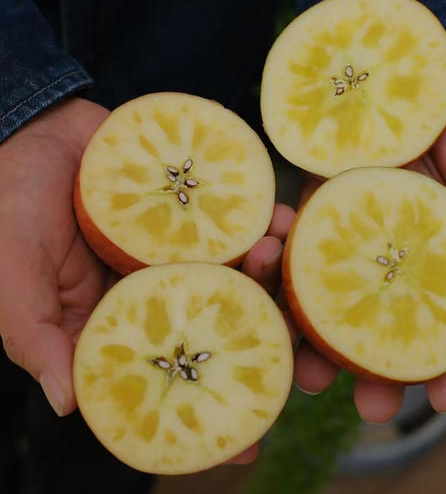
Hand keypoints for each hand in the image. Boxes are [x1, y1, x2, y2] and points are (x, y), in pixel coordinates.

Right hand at [0, 98, 296, 465]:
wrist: (35, 134)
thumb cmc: (10, 203)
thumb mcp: (12, 273)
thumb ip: (36, 333)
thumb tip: (68, 403)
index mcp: (124, 318)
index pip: (170, 372)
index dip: (208, 406)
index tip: (253, 440)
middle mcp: (161, 287)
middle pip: (219, 322)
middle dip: (259, 332)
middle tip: (289, 335)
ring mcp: (182, 247)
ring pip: (236, 270)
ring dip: (267, 269)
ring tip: (278, 255)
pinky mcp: (194, 208)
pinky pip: (235, 219)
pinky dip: (260, 219)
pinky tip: (280, 219)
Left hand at [292, 45, 445, 421]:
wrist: (407, 58)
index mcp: (443, 241)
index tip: (441, 401)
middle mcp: (393, 243)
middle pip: (380, 313)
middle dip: (371, 362)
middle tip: (362, 405)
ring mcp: (349, 224)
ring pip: (327, 286)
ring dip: (312, 324)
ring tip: (299, 360)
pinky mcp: (314, 197)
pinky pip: (292, 231)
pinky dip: (278, 248)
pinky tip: (267, 258)